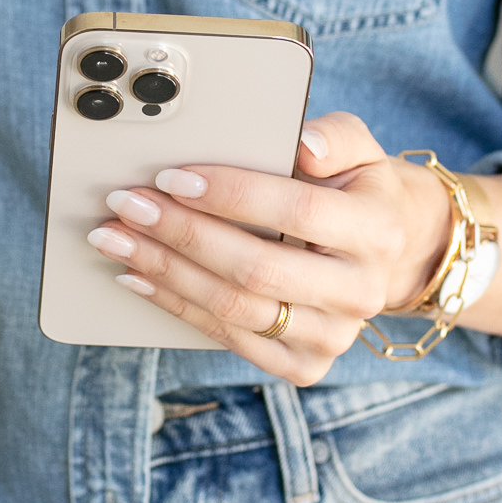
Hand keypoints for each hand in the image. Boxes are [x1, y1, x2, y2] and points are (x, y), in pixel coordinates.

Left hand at [85, 112, 453, 384]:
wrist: (385, 252)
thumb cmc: (353, 190)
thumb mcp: (359, 149)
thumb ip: (335, 136)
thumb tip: (303, 145)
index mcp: (377, 232)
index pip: (299, 211)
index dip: (231, 194)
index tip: (171, 177)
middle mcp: (360, 292)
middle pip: (256, 267)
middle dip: (180, 233)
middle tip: (126, 205)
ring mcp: (332, 337)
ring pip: (234, 308)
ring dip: (164, 271)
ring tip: (116, 239)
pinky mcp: (302, 366)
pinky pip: (227, 338)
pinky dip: (175, 306)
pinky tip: (138, 276)